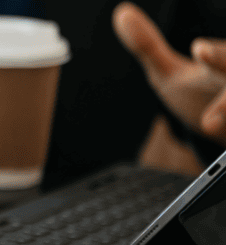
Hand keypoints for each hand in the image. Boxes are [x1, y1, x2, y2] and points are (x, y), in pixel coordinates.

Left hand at [113, 2, 225, 143]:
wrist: (224, 128)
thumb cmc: (200, 95)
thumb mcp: (169, 72)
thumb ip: (148, 46)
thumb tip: (121, 13)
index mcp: (223, 64)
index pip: (223, 57)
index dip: (215, 55)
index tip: (198, 49)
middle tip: (210, 112)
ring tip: (211, 124)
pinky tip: (220, 140)